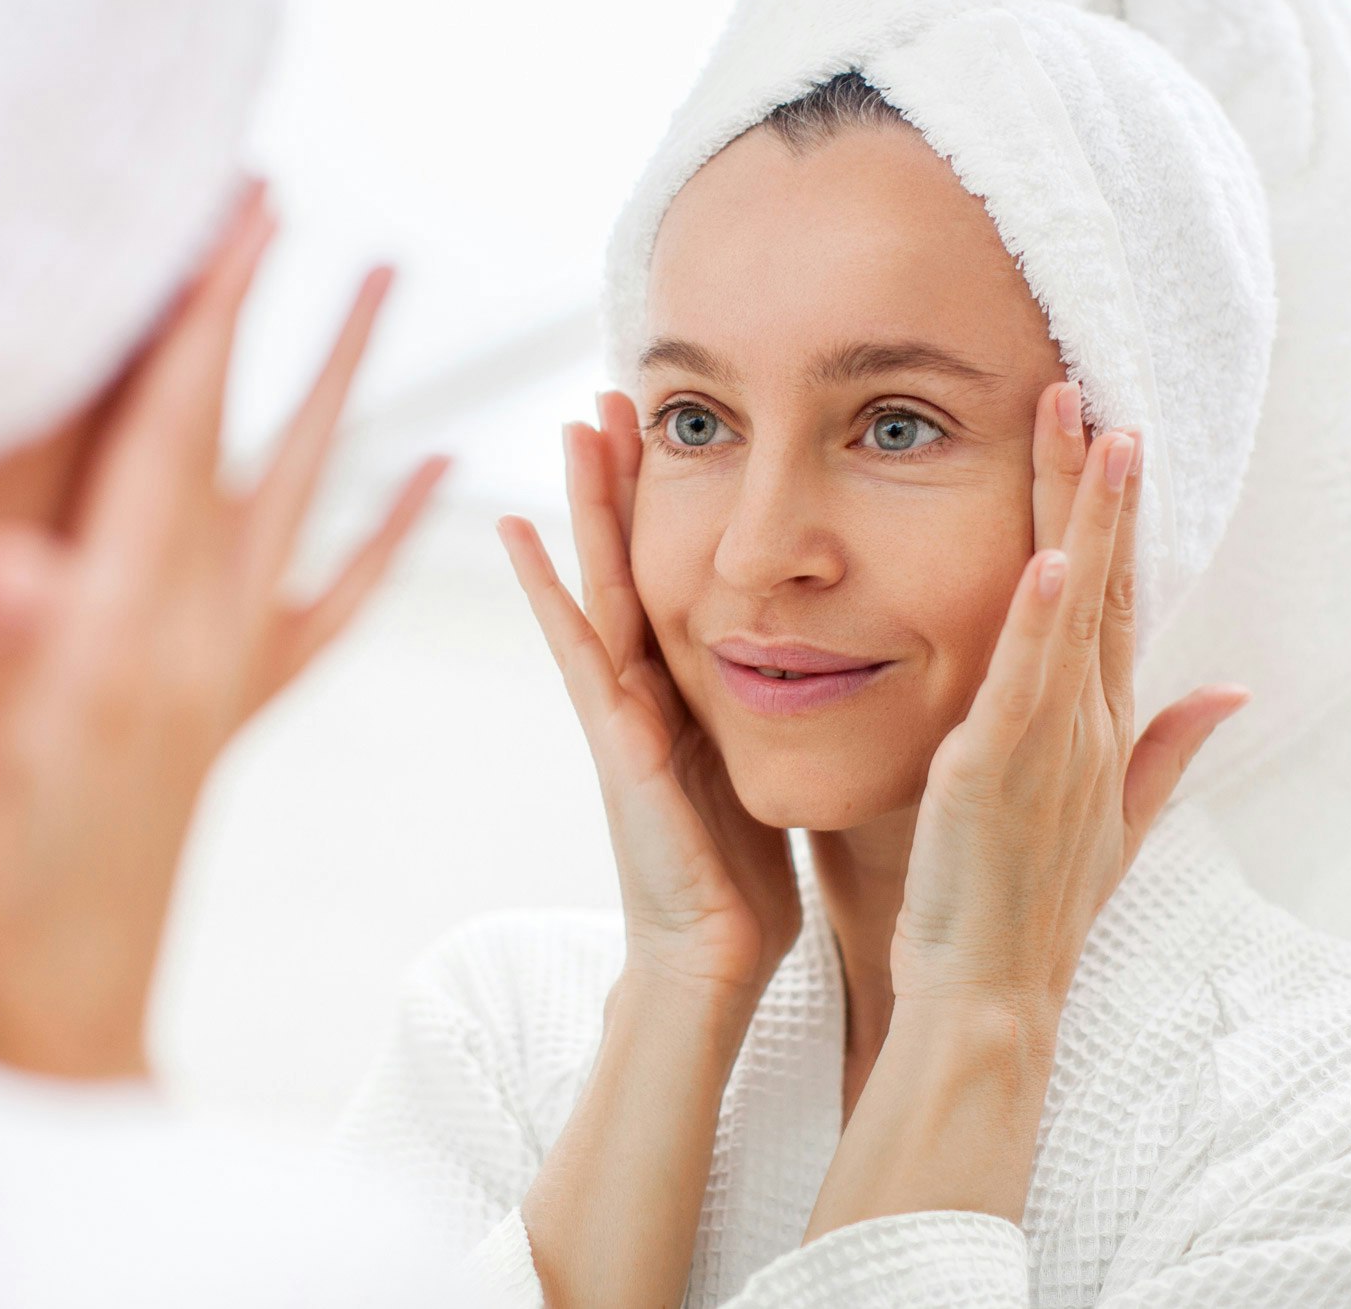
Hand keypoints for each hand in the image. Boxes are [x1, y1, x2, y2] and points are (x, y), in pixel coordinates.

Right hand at [0, 181, 448, 1077]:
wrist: (43, 1040)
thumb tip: (10, 562)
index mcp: (127, 651)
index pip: (171, 449)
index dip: (197, 325)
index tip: (238, 214)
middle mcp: (195, 651)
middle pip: (260, 457)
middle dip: (286, 333)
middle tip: (339, 228)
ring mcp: (221, 682)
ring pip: (307, 511)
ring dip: (348, 400)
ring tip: (389, 299)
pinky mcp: (227, 720)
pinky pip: (327, 610)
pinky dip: (379, 536)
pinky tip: (434, 475)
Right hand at [503, 393, 797, 1308]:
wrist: (710, 958)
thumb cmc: (744, 875)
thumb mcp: (770, 767)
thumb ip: (781, 711)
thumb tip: (829, 661)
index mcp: (690, 691)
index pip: (679, 576)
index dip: (671, 506)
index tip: (672, 430)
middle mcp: (647, 689)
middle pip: (632, 561)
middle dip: (620, 482)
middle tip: (611, 392)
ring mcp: (620, 711)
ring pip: (600, 586)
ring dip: (585, 508)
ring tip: (574, 425)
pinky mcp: (613, 740)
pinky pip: (579, 650)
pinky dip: (546, 592)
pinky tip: (521, 535)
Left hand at [889, 381, 1246, 1021]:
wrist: (993, 991)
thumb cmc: (1033, 905)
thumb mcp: (1113, 820)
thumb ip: (1167, 750)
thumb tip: (1229, 689)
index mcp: (1102, 727)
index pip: (1117, 601)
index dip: (1118, 518)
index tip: (1112, 438)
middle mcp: (1088, 724)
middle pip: (1104, 583)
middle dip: (1098, 487)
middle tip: (1090, 392)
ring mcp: (1050, 743)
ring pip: (1074, 611)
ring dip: (1082, 519)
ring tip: (1088, 432)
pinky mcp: (1000, 768)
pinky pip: (1026, 683)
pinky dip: (1039, 620)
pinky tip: (1050, 558)